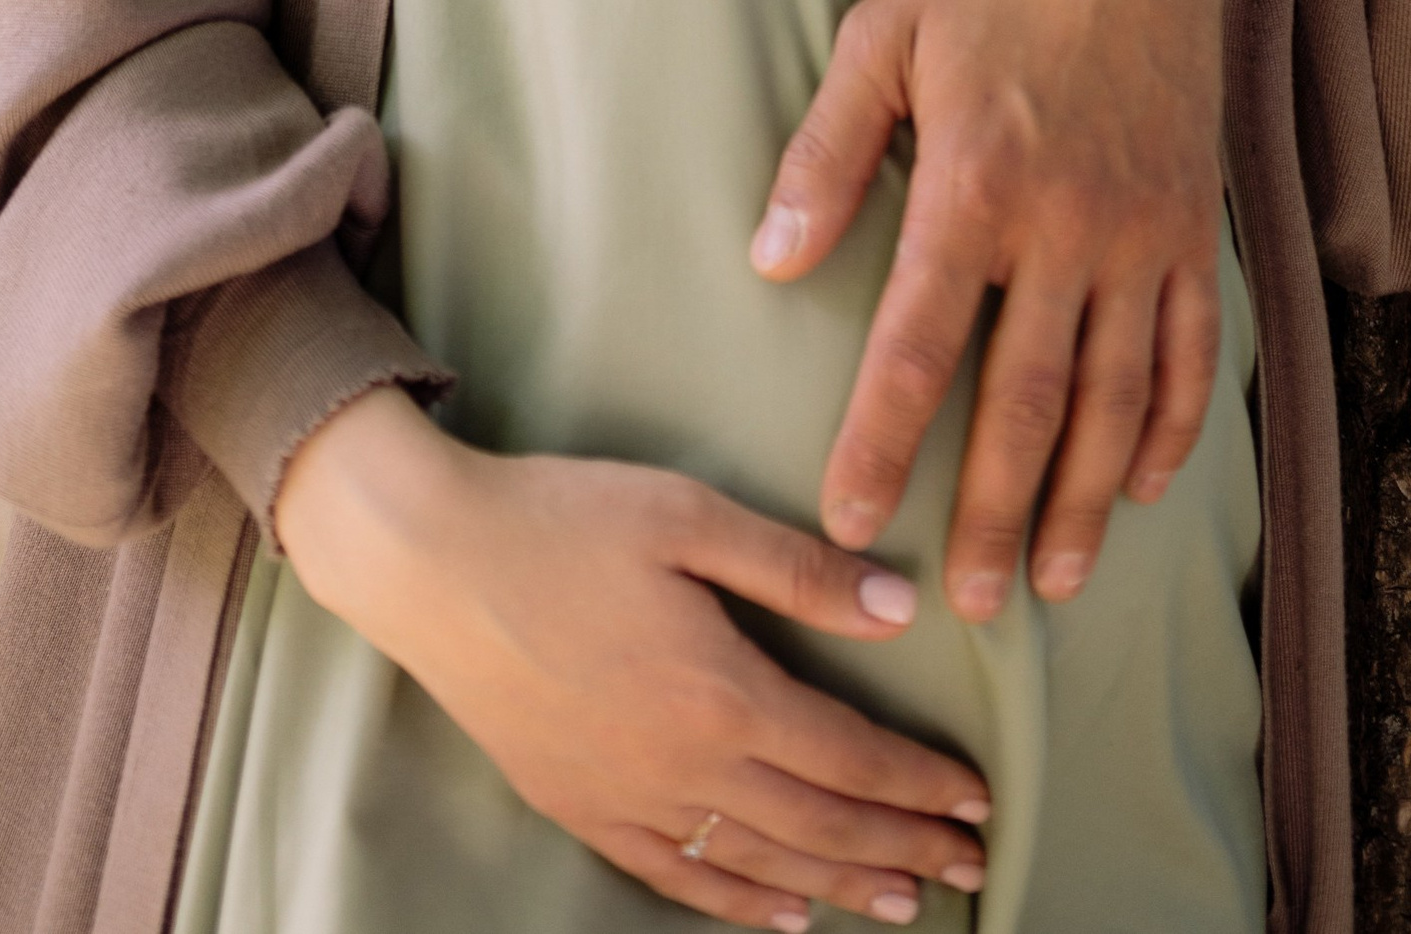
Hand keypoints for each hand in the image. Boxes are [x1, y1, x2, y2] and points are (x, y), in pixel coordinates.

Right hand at [273, 388, 991, 929]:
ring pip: (759, 865)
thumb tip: (900, 607)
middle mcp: (683, 766)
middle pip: (819, 826)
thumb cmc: (564, 520)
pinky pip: (677, 877)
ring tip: (904, 902)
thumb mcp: (688, 516)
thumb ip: (797, 568)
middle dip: (902, 847)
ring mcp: (627, 799)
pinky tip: (782, 915)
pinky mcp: (579, 807)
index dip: (920, 785)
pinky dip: (740, 905)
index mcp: (722, 692)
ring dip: (840, 887)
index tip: (979, 799)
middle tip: (971, 865)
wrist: (430, 563)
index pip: (850, 758)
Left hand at [750, 0, 1299, 619]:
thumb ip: (825, 155)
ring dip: (1082, 497)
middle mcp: (1066, 225)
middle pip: (1027, 401)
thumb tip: (770, 262)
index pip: (916, 345)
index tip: (851, 523)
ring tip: (1053, 578)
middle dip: (994, 512)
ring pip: (1116, 396)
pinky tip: (1141, 483)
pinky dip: (1172, 426)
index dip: (881, 442)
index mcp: (974, 184)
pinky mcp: (1195, 222)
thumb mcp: (880, 35)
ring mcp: (1142, 231)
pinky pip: (1192, 347)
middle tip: (971, 604)